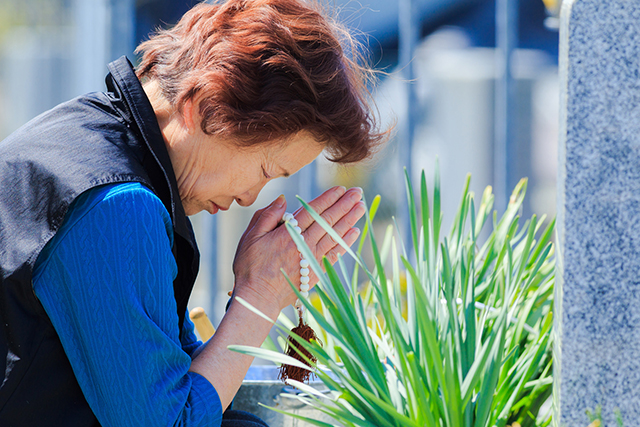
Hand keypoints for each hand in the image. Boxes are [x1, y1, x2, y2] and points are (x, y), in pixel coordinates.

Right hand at [231, 186, 365, 314]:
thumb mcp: (251, 236)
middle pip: (328, 220)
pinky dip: (346, 242)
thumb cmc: (250, 267)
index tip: (340, 189)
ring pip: (335, 235)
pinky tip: (354, 231)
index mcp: (288, 233)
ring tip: (361, 206)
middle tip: (358, 192)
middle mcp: (304, 244)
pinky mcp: (316, 272)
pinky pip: (335, 253)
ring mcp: (312, 259)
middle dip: (345, 204)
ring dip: (350, 219)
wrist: (257, 298)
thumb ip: (267, 215)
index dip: (328, 198)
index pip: (312, 210)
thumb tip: (283, 199)